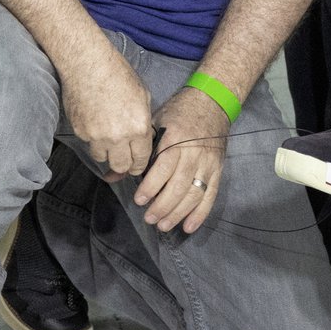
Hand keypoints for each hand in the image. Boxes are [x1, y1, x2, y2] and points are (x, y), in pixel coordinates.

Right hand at [60, 44, 152, 180]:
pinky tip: (93, 121)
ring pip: (102, 158)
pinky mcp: (80, 131)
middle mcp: (118, 136)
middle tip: (122, 156)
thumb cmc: (117, 73)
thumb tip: (142, 137)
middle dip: (123, 164)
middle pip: (121, 166)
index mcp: (138, 127)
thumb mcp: (142, 95)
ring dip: (106, 152)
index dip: (139, 164)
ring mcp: (96, 136)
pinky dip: (92, 138)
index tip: (136, 164)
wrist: (87, 62)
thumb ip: (143, 121)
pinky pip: (88, 143)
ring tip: (106, 137)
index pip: (140, 160)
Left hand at [136, 81, 229, 234]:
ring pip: (193, 194)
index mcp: (176, 138)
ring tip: (163, 225)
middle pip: (178, 185)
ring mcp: (208, 162)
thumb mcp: (154, 122)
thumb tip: (112, 175)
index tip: (138, 200)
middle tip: (149, 218)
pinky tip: (188, 227)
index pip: (163, 166)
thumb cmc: (177, 112)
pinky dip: (200, 214)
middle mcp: (194, 152)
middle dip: (162, 205)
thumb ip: (137, 150)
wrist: (211, 102)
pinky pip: (210, 196)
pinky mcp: (218, 170)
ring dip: (178, 213)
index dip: (151, 186)